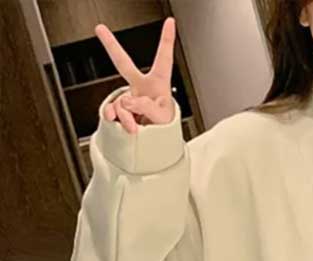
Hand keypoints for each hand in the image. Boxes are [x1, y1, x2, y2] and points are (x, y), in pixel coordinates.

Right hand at [94, 17, 176, 133]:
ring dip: (126, 116)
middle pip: (123, 63)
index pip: (163, 58)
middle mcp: (142, 87)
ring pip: (121, 101)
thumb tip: (128, 101)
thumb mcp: (162, 118)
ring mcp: (130, 98)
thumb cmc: (166, 129)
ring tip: (136, 127)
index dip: (166, 40)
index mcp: (158, 83)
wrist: (158, 144)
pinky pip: (112, 110)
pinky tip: (119, 123)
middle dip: (111, 46)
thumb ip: (146, 107)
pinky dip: (115, 118)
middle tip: (100, 29)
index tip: (170, 22)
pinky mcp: (121, 110)